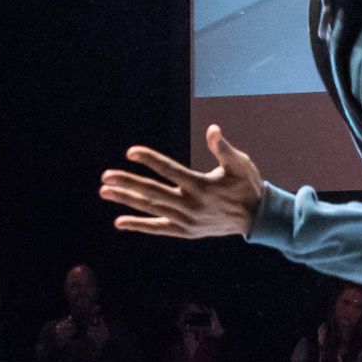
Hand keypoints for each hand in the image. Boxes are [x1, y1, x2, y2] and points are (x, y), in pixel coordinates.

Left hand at [100, 125, 267, 240]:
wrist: (257, 218)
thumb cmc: (247, 186)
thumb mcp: (240, 164)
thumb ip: (223, 148)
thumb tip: (212, 129)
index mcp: (201, 186)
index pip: (169, 170)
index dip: (149, 160)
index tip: (131, 152)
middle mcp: (190, 205)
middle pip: (152, 192)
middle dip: (127, 183)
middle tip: (105, 177)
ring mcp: (186, 221)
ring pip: (151, 209)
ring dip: (126, 200)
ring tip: (104, 192)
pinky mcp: (185, 232)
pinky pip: (158, 229)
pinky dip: (139, 225)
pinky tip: (119, 222)